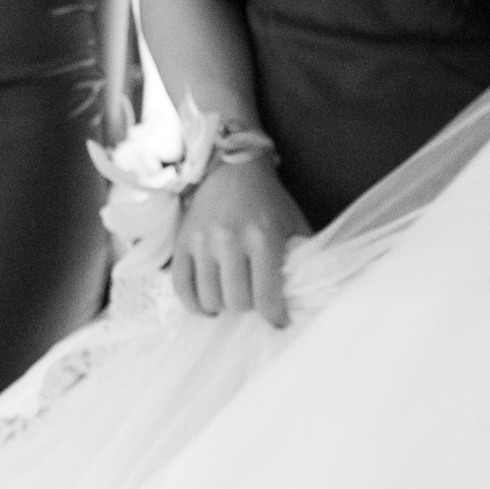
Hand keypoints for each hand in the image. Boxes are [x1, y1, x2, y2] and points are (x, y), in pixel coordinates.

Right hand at [168, 152, 303, 327]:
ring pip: (209, 298)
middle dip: (250, 308)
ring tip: (233, 297)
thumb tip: (308, 297)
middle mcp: (228, 239)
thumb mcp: (294, 225)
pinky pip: (181, 286)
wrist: (232, 168)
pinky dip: (194, 304)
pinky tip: (208, 304)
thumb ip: (304, 259)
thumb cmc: (269, 201)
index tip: (278, 320)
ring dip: (224, 306)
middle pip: (236, 301)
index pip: (266, 297)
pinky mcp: (182, 241)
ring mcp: (201, 241)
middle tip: (256, 299)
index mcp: (262, 236)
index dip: (275, 317)